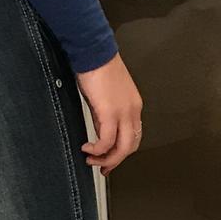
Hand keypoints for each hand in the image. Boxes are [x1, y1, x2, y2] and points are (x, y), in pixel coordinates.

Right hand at [75, 53, 142, 175]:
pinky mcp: (110, 112)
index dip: (121, 152)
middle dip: (115, 161)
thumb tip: (98, 130)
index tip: (109, 159)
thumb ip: (104, 114)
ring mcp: (123, 112)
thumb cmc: (97, 67)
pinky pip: (106, 141)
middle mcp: (132, 110)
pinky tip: (87, 147)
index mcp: (133, 105)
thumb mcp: (105, 96)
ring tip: (92, 159)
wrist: (93, 52)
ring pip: (122, 148)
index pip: (133, 136)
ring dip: (106, 159)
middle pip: (131, 146)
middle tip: (101, 167)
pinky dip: (97, 149)